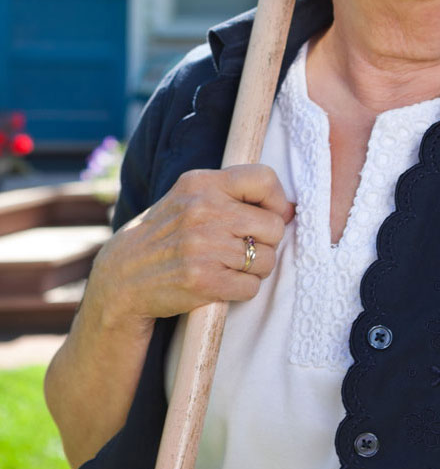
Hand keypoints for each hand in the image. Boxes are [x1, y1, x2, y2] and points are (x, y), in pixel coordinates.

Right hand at [87, 164, 294, 330]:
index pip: (264, 178)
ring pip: (267, 260)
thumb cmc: (166, 235)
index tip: (271, 215)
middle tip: (244, 248)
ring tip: (230, 266)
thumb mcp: (189, 197)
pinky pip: (251, 287)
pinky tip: (223, 283)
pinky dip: (243, 289)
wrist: (122, 277)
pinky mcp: (203, 281)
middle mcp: (203, 211)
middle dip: (266, 242)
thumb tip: (288, 208)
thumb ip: (232, 194)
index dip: (277, 201)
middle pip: (273, 227)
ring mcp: (203, 247)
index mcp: (202, 183)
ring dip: (255, 269)